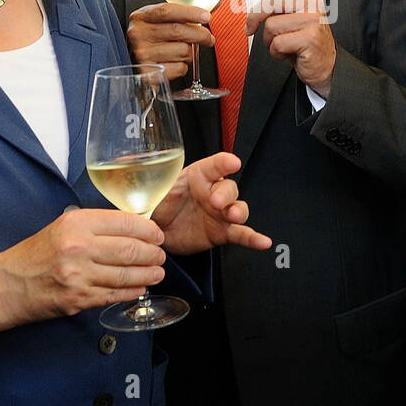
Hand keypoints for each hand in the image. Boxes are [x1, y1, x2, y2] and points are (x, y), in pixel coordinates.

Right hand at [0, 207, 166, 341]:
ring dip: (147, 274)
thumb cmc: (34, 255)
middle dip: (152, 253)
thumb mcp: (62, 227)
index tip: (157, 234)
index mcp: (75, 224)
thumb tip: (131, 228)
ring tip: (157, 272)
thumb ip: (94, 227)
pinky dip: (132, 292)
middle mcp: (78, 247)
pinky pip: (114, 295)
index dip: (147, 229)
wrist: (7, 285)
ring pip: (126, 274)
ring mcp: (79, 275)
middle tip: (161, 255)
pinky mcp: (79, 299)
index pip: (124, 222)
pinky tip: (140, 288)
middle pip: (130, 249)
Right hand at [126, 2, 214, 80]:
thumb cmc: (150, 38)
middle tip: (208, 38)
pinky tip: (175, 63)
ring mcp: (142, 55)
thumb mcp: (157, 21)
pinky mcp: (149, 74)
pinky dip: (183, 67)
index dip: (190, 13)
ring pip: (182, 51)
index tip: (206, 16)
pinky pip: (179, 68)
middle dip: (200, 34)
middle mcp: (138, 34)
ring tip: (184, 51)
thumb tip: (210, 10)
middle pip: (178, 31)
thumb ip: (178, 14)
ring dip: (191, 52)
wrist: (131, 60)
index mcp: (141, 17)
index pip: (167, 11)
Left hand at [151, 151, 272, 254]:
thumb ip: (157, 187)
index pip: (214, 165)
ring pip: (238, 208)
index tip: (232, 162)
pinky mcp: (222, 233)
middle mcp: (213, 192)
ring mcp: (220, 213)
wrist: (156, 233)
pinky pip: (241, 234)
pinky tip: (263, 242)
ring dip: (239, 211)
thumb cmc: (155, 205)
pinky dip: (253, 239)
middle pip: (229, 188)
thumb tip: (143, 182)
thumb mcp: (154, 191)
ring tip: (233, 216)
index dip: (224, 163)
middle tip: (216, 202)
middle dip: (226, 194)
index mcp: (197, 176)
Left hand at [244, 0, 336, 96]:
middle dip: (254, 17)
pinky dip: (276, 53)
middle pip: (271, 0)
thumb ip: (276, 2)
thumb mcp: (288, 20)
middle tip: (249, 30)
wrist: (324, 68)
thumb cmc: (304, 43)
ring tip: (283, 46)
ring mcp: (312, 19)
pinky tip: (289, 54)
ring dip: (269, 42)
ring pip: (271, 25)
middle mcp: (312, 3)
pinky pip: (277, 42)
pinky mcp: (310, 37)